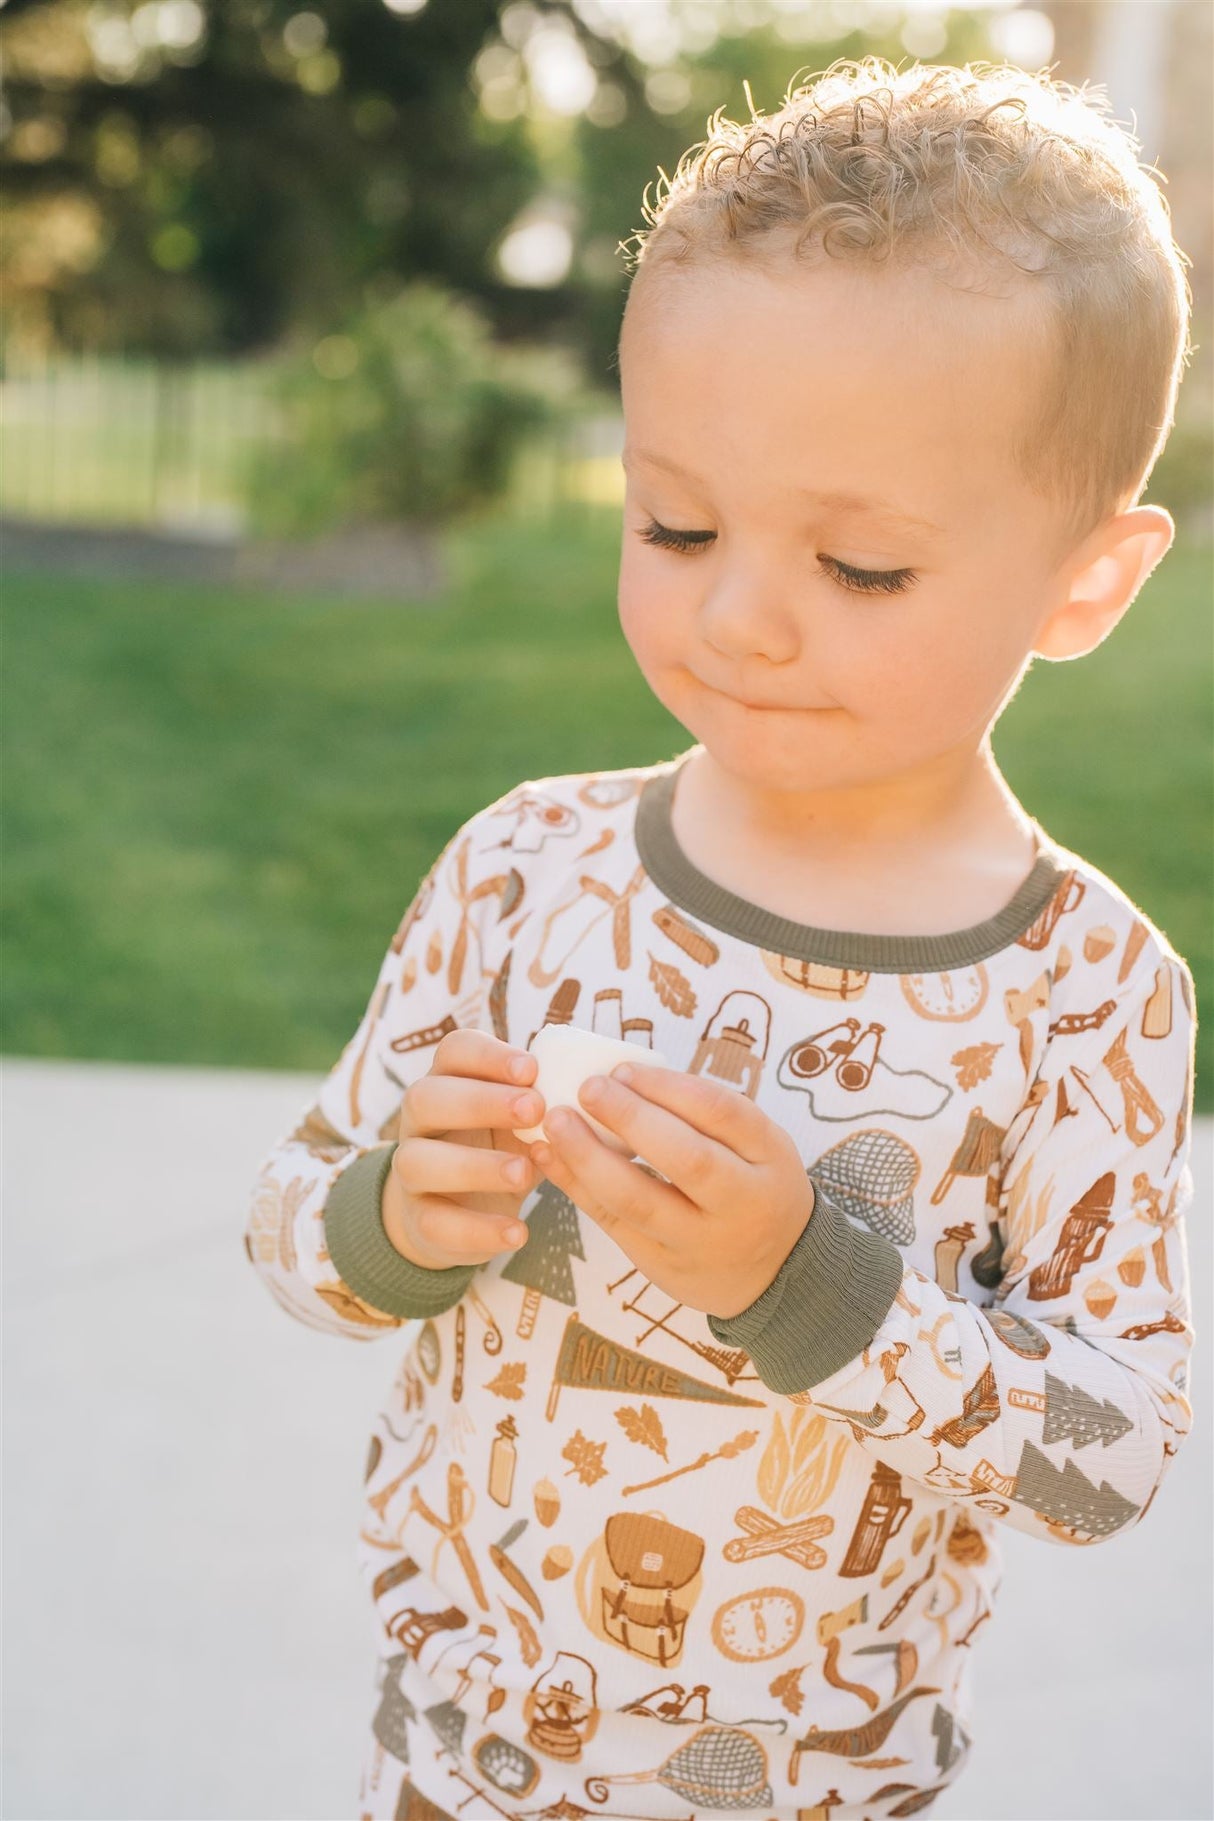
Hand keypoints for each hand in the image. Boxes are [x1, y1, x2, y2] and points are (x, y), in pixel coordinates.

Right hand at [385, 1031, 546, 1269]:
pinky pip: (435, 1224)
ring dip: (474, 1165)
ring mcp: (412, 1171)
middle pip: (425, 1097)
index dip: (487, 1056)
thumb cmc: (504, 1147)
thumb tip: (610, 1086)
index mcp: (449, 1082)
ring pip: (418, 1161)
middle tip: (535, 1109)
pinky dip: (478, 1229)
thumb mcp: (522, 1120)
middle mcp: (421, 1121)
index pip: (453, 1051)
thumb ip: (549, 1101)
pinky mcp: (419, 1220)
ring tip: (524, 1172)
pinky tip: (518, 1232)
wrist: (462, 1212)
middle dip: (479, 1101)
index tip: (532, 1068)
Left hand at [527, 1062, 814, 1318]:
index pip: (722, 1113)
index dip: (669, 1087)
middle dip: (631, 1119)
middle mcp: (740, 1204)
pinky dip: (577, 1187)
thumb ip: (707, 1114)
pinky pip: (613, 1224)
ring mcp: (700, 1242)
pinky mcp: (661, 1265)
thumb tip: (626, 1075)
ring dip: (590, 1158)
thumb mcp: (757, 1145)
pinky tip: (550, 1157)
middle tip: (587, 1087)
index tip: (622, 1068)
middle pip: (687, 1160)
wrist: (775, 1273)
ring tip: (555, 1122)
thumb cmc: (753, 1185)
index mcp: (768, 1160)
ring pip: (640, 1201)